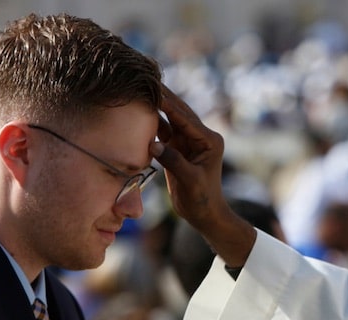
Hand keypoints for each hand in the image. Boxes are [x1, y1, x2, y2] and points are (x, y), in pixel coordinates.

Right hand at [152, 85, 255, 266]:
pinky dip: (153, 123)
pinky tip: (139, 111)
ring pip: (170, 119)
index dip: (167, 102)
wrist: (205, 215)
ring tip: (139, 88)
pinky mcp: (179, 149)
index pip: (184, 117)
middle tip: (144, 76)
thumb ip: (173, 161)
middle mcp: (201, 137)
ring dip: (156, 106)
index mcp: (208, 140)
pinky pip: (165, 131)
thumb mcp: (189, 181)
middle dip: (162, 95)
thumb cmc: (202, 200)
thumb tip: (153, 144)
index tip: (151, 87)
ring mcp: (190, 141)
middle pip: (179, 111)